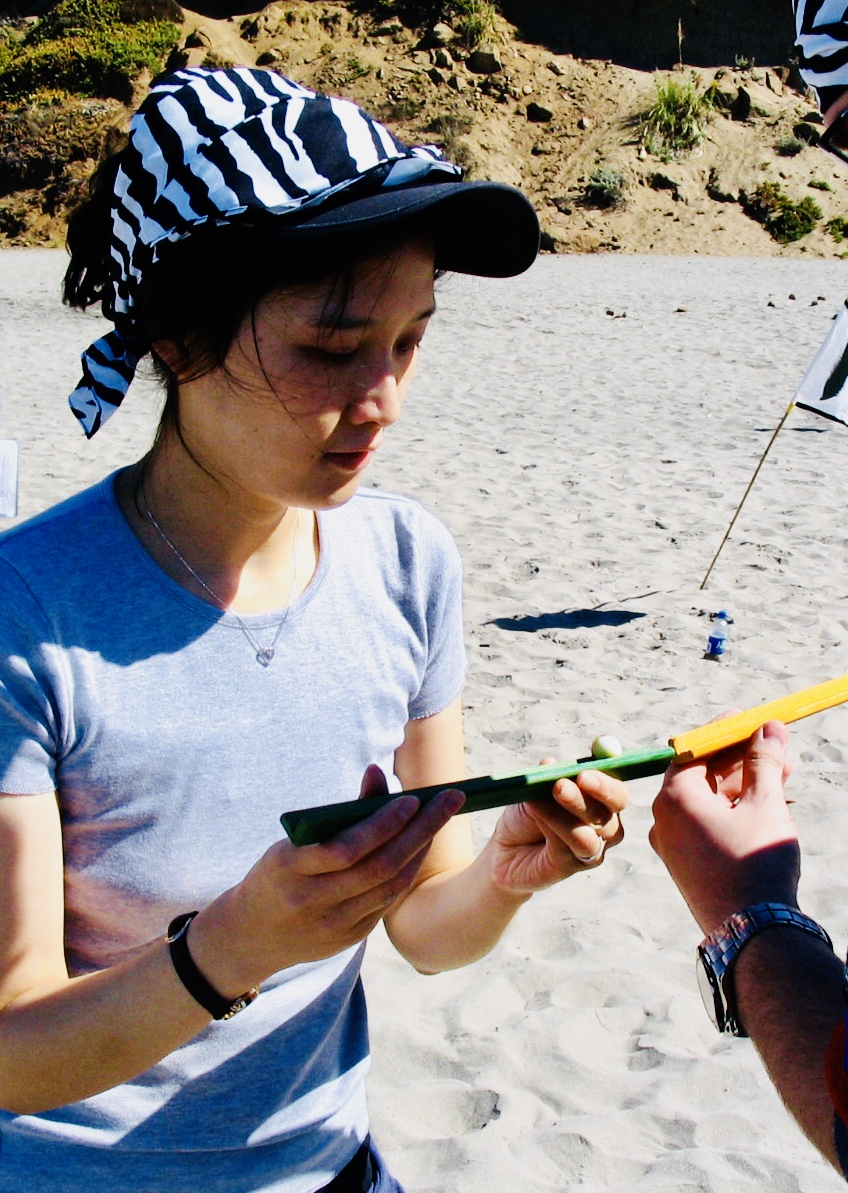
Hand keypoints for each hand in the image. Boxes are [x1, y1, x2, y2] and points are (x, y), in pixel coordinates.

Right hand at [192, 765, 464, 990]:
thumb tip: (378, 772)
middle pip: (379, 866)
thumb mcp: (293, 841)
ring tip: (439, 819)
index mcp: (290, 869)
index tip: (412, 798)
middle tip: (450, 799)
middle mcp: (313, 902)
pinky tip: (420, 848)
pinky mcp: (348, 939)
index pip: (346, 848)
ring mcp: (333, 926)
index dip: (383, 824)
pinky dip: (407, 872)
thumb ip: (339, 814)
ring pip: (389, 886)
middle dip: (421, 830)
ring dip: (420, 850)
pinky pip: (386, 902)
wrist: (251, 936)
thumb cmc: (278, 874)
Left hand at [485, 759, 626, 893]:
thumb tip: (550, 763)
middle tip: (571, 781)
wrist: (506, 850)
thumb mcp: (536, 790)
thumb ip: (547, 778)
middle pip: (613, 808)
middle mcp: (606, 825)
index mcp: (602, 801)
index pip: (617, 791)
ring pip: (592, 829)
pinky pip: (571, 845)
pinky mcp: (575, 866)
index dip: (605, 781)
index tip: (585, 771)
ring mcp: (594, 848)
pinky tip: (535, 811)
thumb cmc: (527, 815)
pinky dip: (553, 823)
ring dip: (570, 808)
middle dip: (596, 791)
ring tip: (546, 794)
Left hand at [649, 720, 798, 934]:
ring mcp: (672, 844)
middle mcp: (664, 819)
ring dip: (743, 784)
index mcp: (674, 797)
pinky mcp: (685, 865)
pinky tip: (766, 803)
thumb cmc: (755, 863)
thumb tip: (769, 729)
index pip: (696, 750)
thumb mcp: (764, 804)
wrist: (751, 933)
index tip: (749, 721)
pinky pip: (706, 824)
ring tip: (784, 773)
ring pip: (708, 801)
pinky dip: (732, 810)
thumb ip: (763, 762)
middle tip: (776, 745)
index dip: (725, 733)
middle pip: (703, 774)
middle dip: (742, 758)